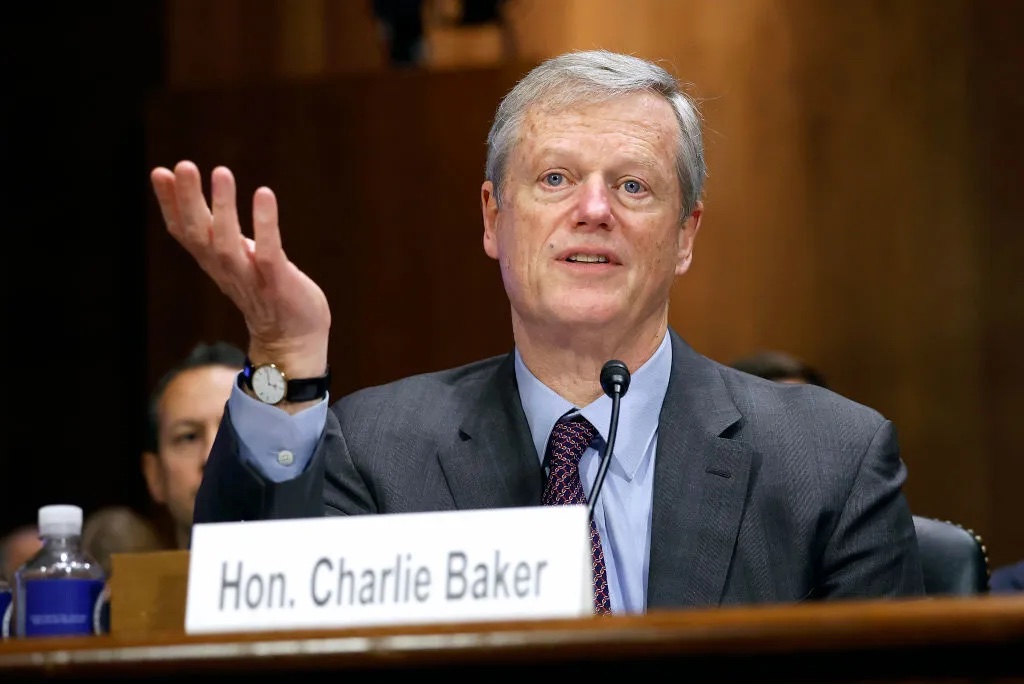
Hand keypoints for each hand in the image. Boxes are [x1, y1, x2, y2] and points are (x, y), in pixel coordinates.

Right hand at [150, 161, 330, 378]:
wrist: (293, 339)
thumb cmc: (266, 290)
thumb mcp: (236, 257)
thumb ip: (219, 231)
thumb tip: (200, 201)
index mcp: (213, 261)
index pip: (183, 232)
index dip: (170, 204)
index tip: (161, 172)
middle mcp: (226, 269)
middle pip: (198, 234)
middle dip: (188, 200)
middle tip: (184, 166)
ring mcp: (251, 278)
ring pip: (227, 243)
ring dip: (223, 207)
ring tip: (220, 172)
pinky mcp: (278, 284)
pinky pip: (268, 254)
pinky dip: (265, 225)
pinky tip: (264, 194)